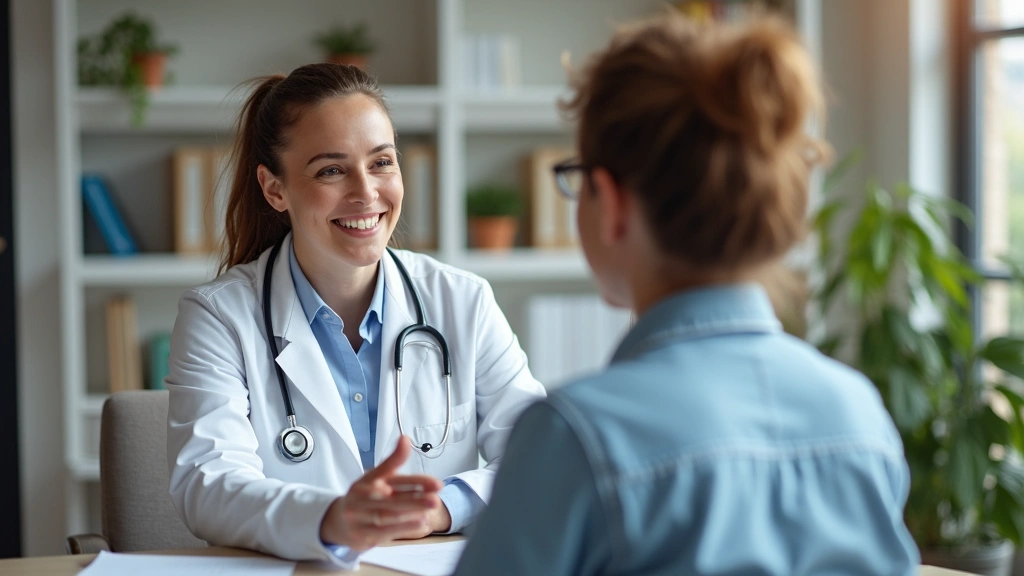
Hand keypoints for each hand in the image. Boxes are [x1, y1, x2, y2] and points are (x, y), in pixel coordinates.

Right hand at [319, 437, 443, 550]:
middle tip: (435, 499)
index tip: (436, 483)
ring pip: (386, 516)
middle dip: (415, 500)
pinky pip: (383, 533)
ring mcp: (359, 517)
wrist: (338, 521)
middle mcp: (361, 497)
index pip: (393, 478)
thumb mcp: (377, 476)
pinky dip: (402, 529)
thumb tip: (405, 438)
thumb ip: (394, 460)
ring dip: (409, 515)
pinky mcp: (362, 535)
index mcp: (368, 480)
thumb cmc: (364, 496)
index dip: (415, 480)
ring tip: (428, 513)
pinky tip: (420, 524)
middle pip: (391, 500)